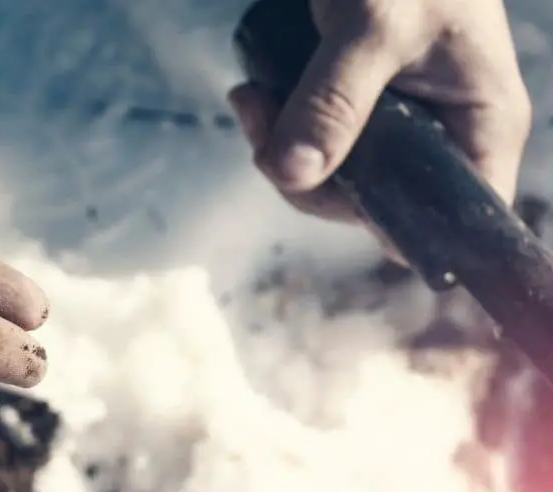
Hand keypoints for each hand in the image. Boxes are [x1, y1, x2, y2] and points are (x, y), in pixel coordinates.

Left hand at [228, 0, 531, 224]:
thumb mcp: (372, 26)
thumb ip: (334, 100)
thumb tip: (292, 173)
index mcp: (481, 125)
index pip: (453, 219)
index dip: (392, 225)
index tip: (328, 190)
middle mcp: (444, 136)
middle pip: (372, 207)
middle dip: (307, 177)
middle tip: (261, 122)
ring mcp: (399, 128)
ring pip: (331, 177)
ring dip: (279, 149)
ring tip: (251, 100)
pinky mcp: (356, 110)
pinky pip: (311, 145)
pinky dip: (276, 130)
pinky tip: (254, 95)